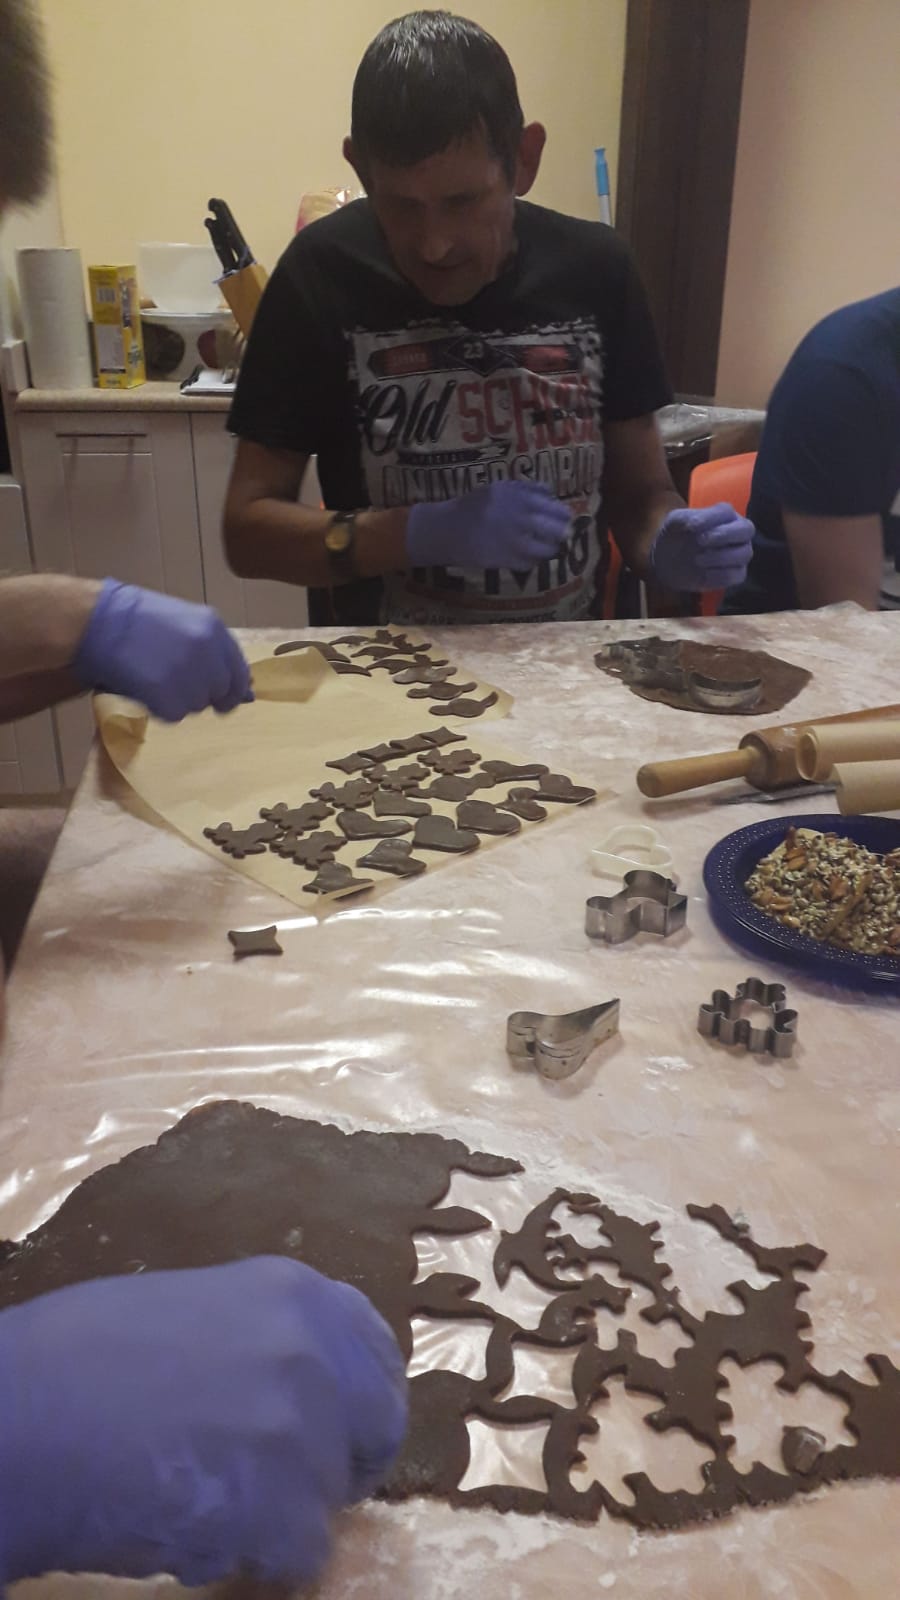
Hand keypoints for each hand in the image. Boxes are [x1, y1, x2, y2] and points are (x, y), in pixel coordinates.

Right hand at [0, 1257, 406, 1586]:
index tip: (336, 1430)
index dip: (356, 1401)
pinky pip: (298, 1553)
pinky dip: (250, 1557)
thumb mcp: (193, 1312)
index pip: (376, 1353)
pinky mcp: (282, 1505)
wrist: (20, 1419)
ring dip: (276, 1514)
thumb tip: (298, 1387)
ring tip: (196, 1495)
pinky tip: (188, 1527)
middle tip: (278, 1486)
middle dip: (337, 1463)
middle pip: (376, 1427)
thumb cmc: (77, 1360)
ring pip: (327, 1499)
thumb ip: (261, 1341)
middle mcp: (313, 1349)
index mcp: (293, 1293)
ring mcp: (302, 1426)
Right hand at [74, 580, 252, 719]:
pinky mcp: (165, 693)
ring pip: (198, 705)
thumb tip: (244, 692)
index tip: (222, 697)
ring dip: (179, 700)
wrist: (97, 621)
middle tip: (175, 684)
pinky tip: (145, 690)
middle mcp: (206, 650)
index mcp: (213, 628)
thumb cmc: (135, 619)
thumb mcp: (183, 622)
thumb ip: (212, 652)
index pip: (239, 671)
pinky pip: (175, 715)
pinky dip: (161, 709)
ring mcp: (187, 672)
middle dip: (203, 694)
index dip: (231, 688)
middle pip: (221, 692)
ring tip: (154, 679)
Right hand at [406, 481, 570, 569]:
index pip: (552, 506)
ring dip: (550, 550)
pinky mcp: (504, 560)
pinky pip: (529, 564)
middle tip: (563, 535)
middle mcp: (516, 518)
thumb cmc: (473, 507)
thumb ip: (524, 488)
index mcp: (515, 497)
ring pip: (545, 549)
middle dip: (562, 533)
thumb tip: (551, 493)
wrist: (446, 529)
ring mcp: (511, 541)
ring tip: (549, 548)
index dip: (563, 514)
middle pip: (555, 528)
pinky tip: (530, 557)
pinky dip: (533, 562)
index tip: (566, 518)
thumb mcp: (497, 489)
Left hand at [648, 504, 754, 591]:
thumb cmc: (677, 536)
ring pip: (744, 553)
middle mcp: (737, 532)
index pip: (727, 512)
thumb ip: (686, 518)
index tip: (692, 527)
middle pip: (746, 530)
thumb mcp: (675, 522)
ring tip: (697, 559)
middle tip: (700, 541)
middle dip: (725, 535)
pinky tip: (704, 573)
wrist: (669, 562)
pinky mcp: (736, 574)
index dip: (711, 518)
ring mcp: (740, 553)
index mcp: (724, 515)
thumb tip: (697, 524)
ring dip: (720, 557)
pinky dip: (720, 574)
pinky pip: (738, 575)